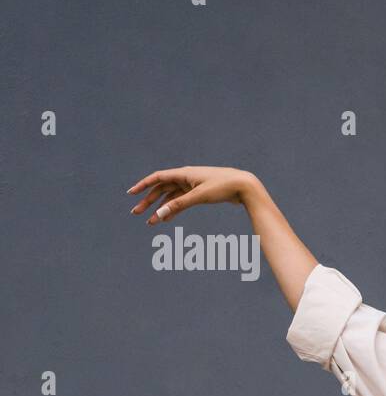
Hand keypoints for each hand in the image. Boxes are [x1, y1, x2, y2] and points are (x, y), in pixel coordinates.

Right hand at [126, 166, 258, 223]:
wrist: (245, 186)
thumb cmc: (223, 187)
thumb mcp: (199, 196)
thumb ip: (178, 205)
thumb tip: (159, 215)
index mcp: (184, 173)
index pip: (157, 178)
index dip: (142, 185)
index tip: (130, 193)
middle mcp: (186, 178)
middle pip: (161, 189)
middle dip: (148, 201)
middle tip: (136, 213)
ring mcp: (193, 186)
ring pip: (171, 197)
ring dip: (161, 209)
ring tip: (150, 222)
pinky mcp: (200, 193)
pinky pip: (182, 202)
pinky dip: (174, 210)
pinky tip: (167, 219)